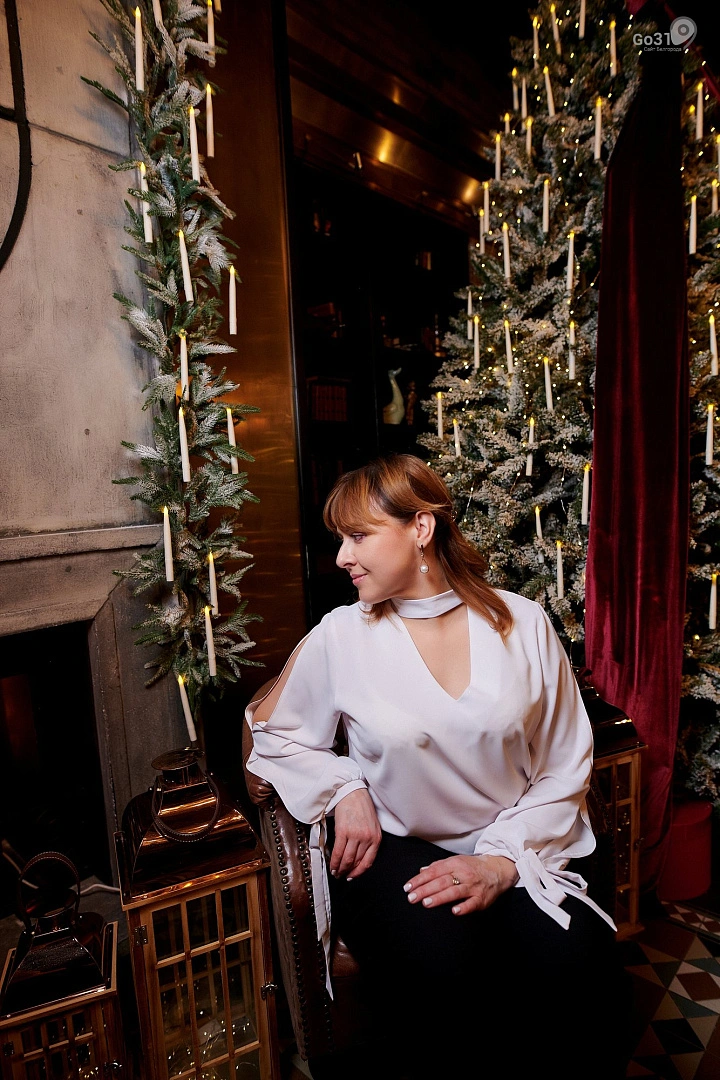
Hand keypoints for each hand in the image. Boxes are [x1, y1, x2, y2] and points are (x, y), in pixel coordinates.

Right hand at [330, 789, 381, 879]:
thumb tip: (358, 858)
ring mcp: (355, 835)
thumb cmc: (362, 807)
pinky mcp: (343, 831)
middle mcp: (367, 838)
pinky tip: (332, 865)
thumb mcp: (372, 826)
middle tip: (341, 875)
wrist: (353, 793)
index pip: (368, 862)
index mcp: (376, 838)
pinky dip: (334, 861)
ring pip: (346, 859)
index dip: (358, 872)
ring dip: (339, 868)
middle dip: (347, 871)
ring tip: (335, 872)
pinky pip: (338, 851)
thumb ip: (369, 841)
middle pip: (356, 862)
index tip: (352, 876)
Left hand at [403, 854, 517, 914]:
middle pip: (441, 882)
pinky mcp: (481, 898)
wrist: (497, 869)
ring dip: (440, 897)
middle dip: (425, 890)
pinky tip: (454, 911)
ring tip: (426, 903)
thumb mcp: (456, 861)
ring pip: (454, 891)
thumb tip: (422, 871)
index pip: (434, 871)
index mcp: (455, 864)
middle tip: (411, 898)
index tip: (407, 887)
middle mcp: (463, 874)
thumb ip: (438, 866)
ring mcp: (473, 886)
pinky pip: (472, 903)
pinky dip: (463, 907)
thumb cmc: (473, 867)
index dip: (420, 879)